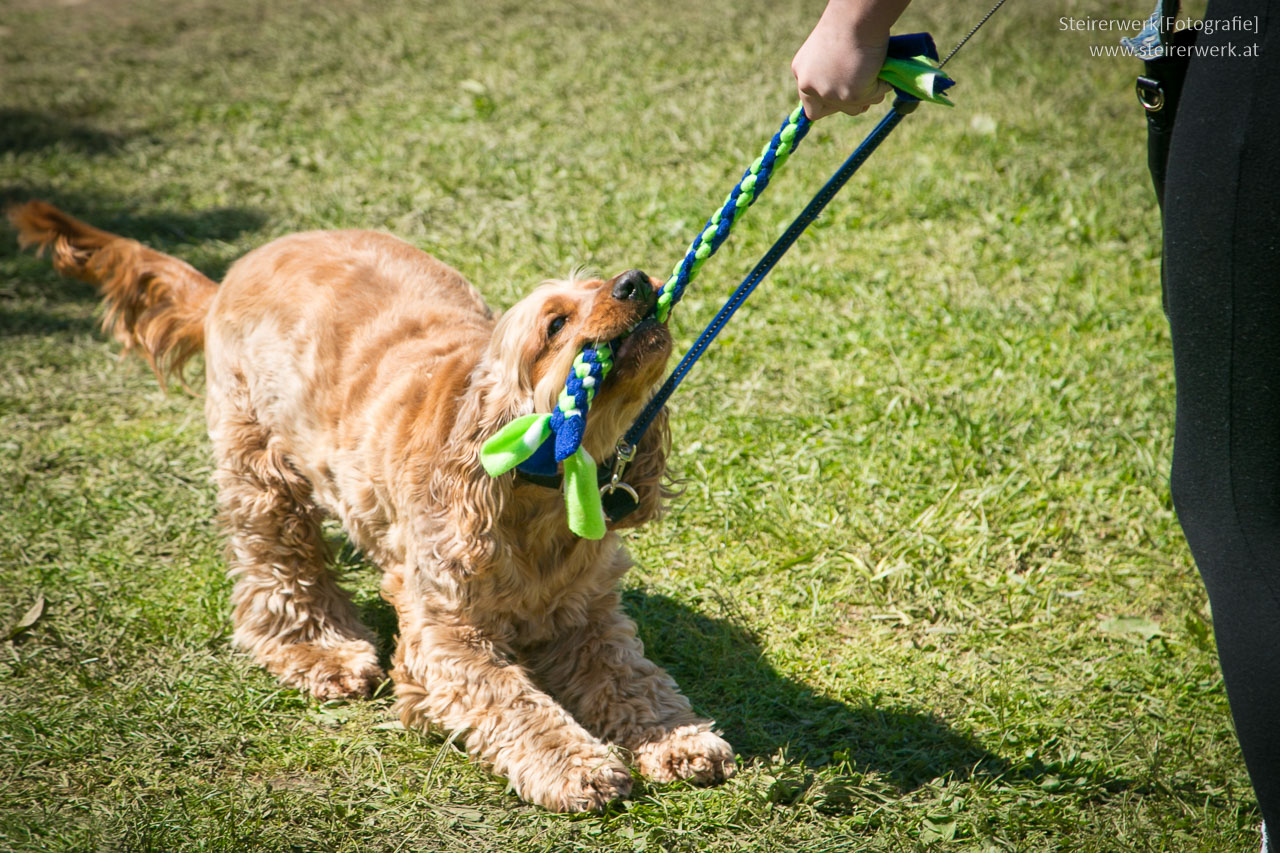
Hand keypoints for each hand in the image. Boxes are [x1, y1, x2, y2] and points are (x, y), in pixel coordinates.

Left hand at [792, 0, 906, 119]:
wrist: (856, 17)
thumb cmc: (848, 24)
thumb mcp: (829, 52)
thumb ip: (830, 73)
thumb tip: (849, 91)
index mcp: (801, 73)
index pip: (811, 108)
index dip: (829, 105)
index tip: (844, 98)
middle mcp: (809, 85)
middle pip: (833, 110)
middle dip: (851, 102)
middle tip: (864, 85)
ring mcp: (828, 92)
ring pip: (854, 109)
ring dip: (868, 95)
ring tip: (874, 72)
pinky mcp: (850, 95)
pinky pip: (873, 98)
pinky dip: (881, 85)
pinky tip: (881, 67)